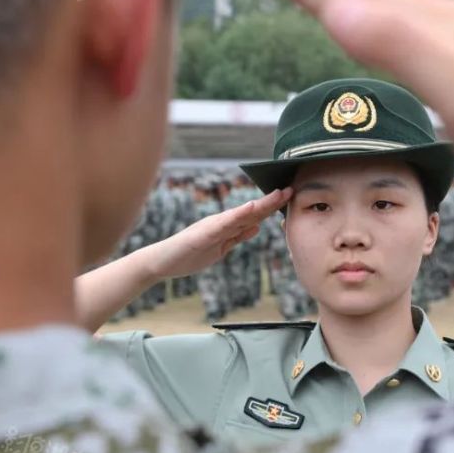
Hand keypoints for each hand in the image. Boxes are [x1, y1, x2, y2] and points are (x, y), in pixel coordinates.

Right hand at [138, 188, 290, 279]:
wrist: (162, 262)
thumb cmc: (189, 256)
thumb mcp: (220, 248)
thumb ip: (237, 236)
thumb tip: (257, 226)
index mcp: (226, 227)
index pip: (254, 216)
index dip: (272, 206)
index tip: (290, 197)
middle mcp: (221, 222)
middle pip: (251, 212)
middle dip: (272, 202)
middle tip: (291, 189)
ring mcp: (212, 227)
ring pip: (241, 214)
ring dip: (260, 205)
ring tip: (277, 195)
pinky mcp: (203, 235)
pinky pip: (223, 225)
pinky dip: (238, 216)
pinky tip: (250, 208)